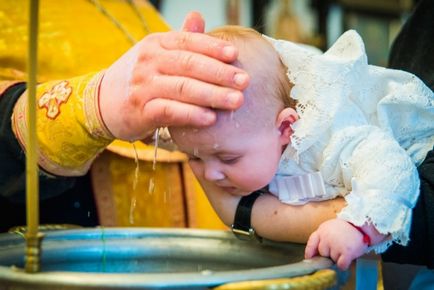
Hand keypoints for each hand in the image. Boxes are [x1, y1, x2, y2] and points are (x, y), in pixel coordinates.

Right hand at [99, 12, 248, 140]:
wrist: (102, 102)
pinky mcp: (140, 111)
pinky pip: (170, 111)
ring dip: (212, 95)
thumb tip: (198, 16)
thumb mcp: (155, 53)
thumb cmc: (139, 78)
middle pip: (189, 65)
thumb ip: (180, 40)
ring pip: (183, 88)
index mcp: (156, 44)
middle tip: (245, 81)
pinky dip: (192, 114)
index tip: (235, 55)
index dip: (213, 48)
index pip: (187, 42)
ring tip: (236, 101)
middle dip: (220, 73)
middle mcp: (149, 62)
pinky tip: (211, 118)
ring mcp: (143, 86)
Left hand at [304, 218, 367, 269]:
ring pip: (332, 259)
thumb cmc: (346, 228)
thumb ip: (323, 238)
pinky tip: (348, 258)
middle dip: (329, 253)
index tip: (309, 258)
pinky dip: (344, 265)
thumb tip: (315, 255)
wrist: (363, 224)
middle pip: (322, 253)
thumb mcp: (331, 228)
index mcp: (322, 230)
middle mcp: (326, 237)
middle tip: (339, 247)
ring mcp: (336, 245)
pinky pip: (341, 265)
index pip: (312, 243)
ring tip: (346, 248)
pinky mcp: (346, 252)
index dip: (310, 252)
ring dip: (338, 258)